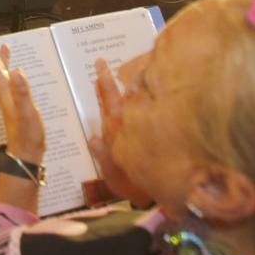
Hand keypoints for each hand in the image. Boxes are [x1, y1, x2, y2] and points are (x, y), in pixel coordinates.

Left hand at [0, 29, 45, 162]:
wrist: (26, 153)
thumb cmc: (27, 134)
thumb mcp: (27, 112)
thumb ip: (22, 92)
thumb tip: (17, 71)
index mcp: (4, 90)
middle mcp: (4, 91)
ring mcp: (10, 96)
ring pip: (2, 71)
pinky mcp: (17, 101)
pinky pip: (11, 80)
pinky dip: (12, 69)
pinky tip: (16, 69)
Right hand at [88, 59, 153, 206]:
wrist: (160, 193)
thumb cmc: (131, 184)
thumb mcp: (111, 172)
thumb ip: (102, 155)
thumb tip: (94, 137)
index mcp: (116, 130)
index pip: (108, 100)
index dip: (103, 83)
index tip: (100, 66)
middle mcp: (130, 124)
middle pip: (119, 95)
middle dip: (111, 78)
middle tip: (103, 61)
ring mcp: (142, 126)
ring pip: (135, 100)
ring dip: (132, 84)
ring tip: (128, 70)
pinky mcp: (152, 131)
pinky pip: (150, 108)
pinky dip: (146, 98)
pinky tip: (143, 92)